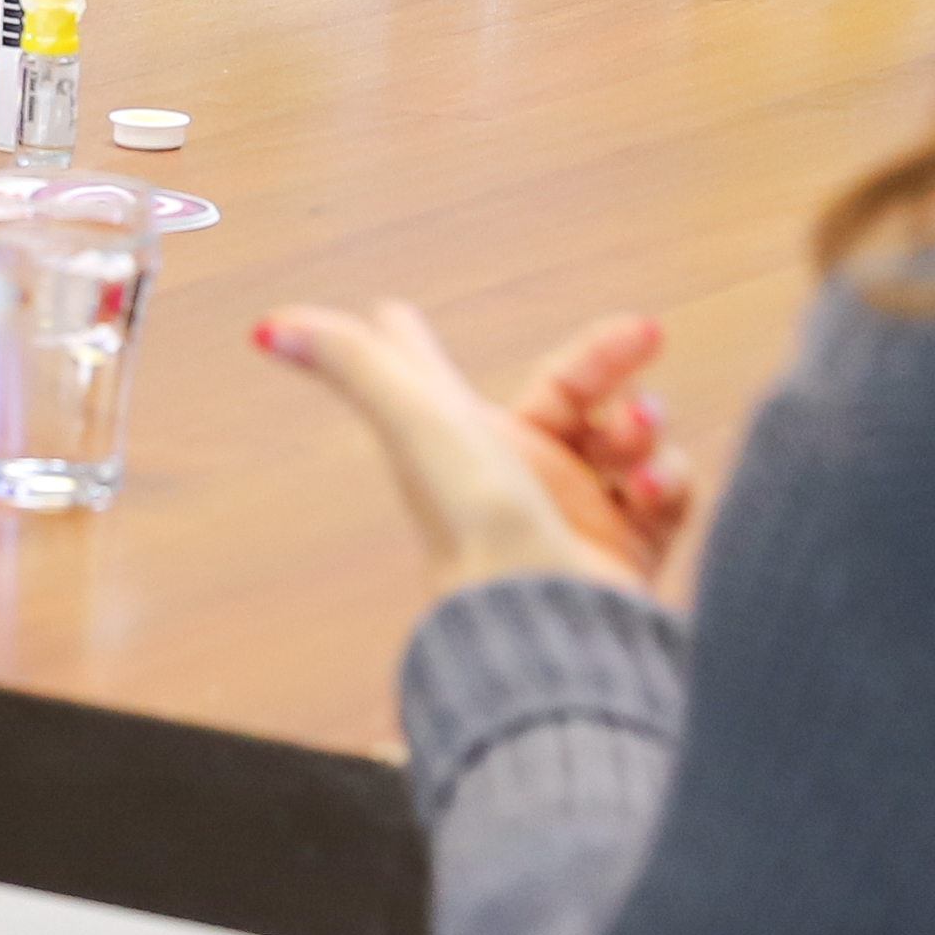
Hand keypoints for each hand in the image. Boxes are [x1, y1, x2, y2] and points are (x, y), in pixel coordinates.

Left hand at [253, 301, 667, 596]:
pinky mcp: (627, 550)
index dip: (414, 345)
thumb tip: (265, 328)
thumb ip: (355, 365)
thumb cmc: (480, 528)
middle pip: (574, 392)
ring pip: (629, 437)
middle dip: (610, 362)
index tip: (395, 311)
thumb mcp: (418, 425)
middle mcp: (516, 474)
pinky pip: (666, 489)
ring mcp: (575, 512)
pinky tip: (649, 493)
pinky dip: (668, 480)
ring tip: (634, 445)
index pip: (432, 379)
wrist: (556, 622)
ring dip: (642, 427)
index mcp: (459, 442)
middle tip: (644, 335)